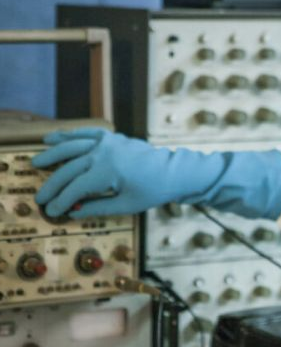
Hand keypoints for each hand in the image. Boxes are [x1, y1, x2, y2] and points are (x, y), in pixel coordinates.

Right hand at [32, 127, 280, 219]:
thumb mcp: (127, 205)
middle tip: (40, 197)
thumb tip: (73, 212)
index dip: (61, 201)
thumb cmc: (155, 191)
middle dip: (53, 184)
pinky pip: (86, 134)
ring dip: (52, 154)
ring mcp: (108, 142)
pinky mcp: (113, 137)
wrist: (176, 171)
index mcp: (107, 172)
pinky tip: (53, 138)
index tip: (51, 211)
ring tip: (36, 162)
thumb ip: (97, 207)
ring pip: (72, 147)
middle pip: (69, 169)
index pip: (75, 189)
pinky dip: (69, 135)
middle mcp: (103, 153)